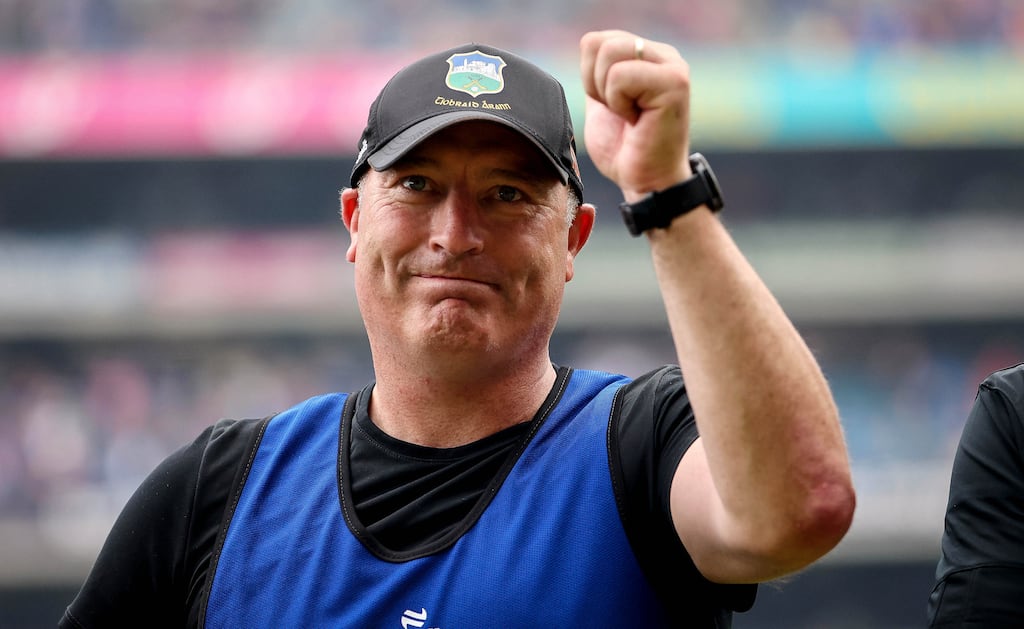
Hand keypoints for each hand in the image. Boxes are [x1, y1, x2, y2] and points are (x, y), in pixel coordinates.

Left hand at [579, 30, 692, 202]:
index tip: (611, 106)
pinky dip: (619, 104)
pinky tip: (637, 120)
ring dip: (609, 94)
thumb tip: (588, 44)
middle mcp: (663, 54)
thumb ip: (598, 71)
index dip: (589, 78)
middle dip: (595, 85)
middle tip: (620, 112)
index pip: (595, 41)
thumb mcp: (602, 101)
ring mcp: (672, 66)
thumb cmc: (625, 150)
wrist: (646, 182)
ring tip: (629, 114)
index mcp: (646, 55)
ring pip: (609, 53)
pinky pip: (620, 76)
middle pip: (599, 43)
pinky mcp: (674, 82)